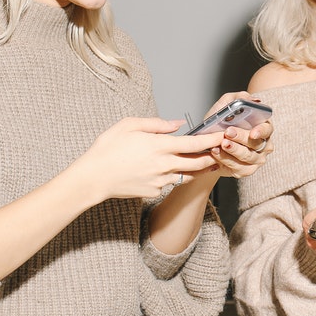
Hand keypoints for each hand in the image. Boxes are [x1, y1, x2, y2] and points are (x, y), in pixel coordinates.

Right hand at [73, 117, 218, 200]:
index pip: (194, 143)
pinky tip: (173, 171)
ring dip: (199, 168)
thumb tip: (177, 124)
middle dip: (213, 156)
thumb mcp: (129, 125)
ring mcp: (160, 181)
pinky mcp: (154, 192)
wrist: (93, 178)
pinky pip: (169, 183)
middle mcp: (164, 165)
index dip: (211, 139)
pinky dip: (174, 176)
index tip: (222, 135)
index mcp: (159, 146)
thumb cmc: (107, 148)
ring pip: (187, 175)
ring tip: (208, 162)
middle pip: (198, 162)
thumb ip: (156, 124)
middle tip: (221, 150)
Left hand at [190, 91, 273, 181]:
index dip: (261, 131)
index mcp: (263, 128)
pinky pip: (237, 167)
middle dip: (241, 138)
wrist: (209, 143)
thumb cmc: (221, 123)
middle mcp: (263, 145)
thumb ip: (238, 98)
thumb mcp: (226, 105)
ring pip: (247, 156)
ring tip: (221, 143)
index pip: (267, 129)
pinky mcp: (245, 170)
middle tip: (228, 133)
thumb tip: (250, 99)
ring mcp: (255, 159)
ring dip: (233, 150)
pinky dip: (225, 159)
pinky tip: (216, 152)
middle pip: (256, 144)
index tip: (253, 132)